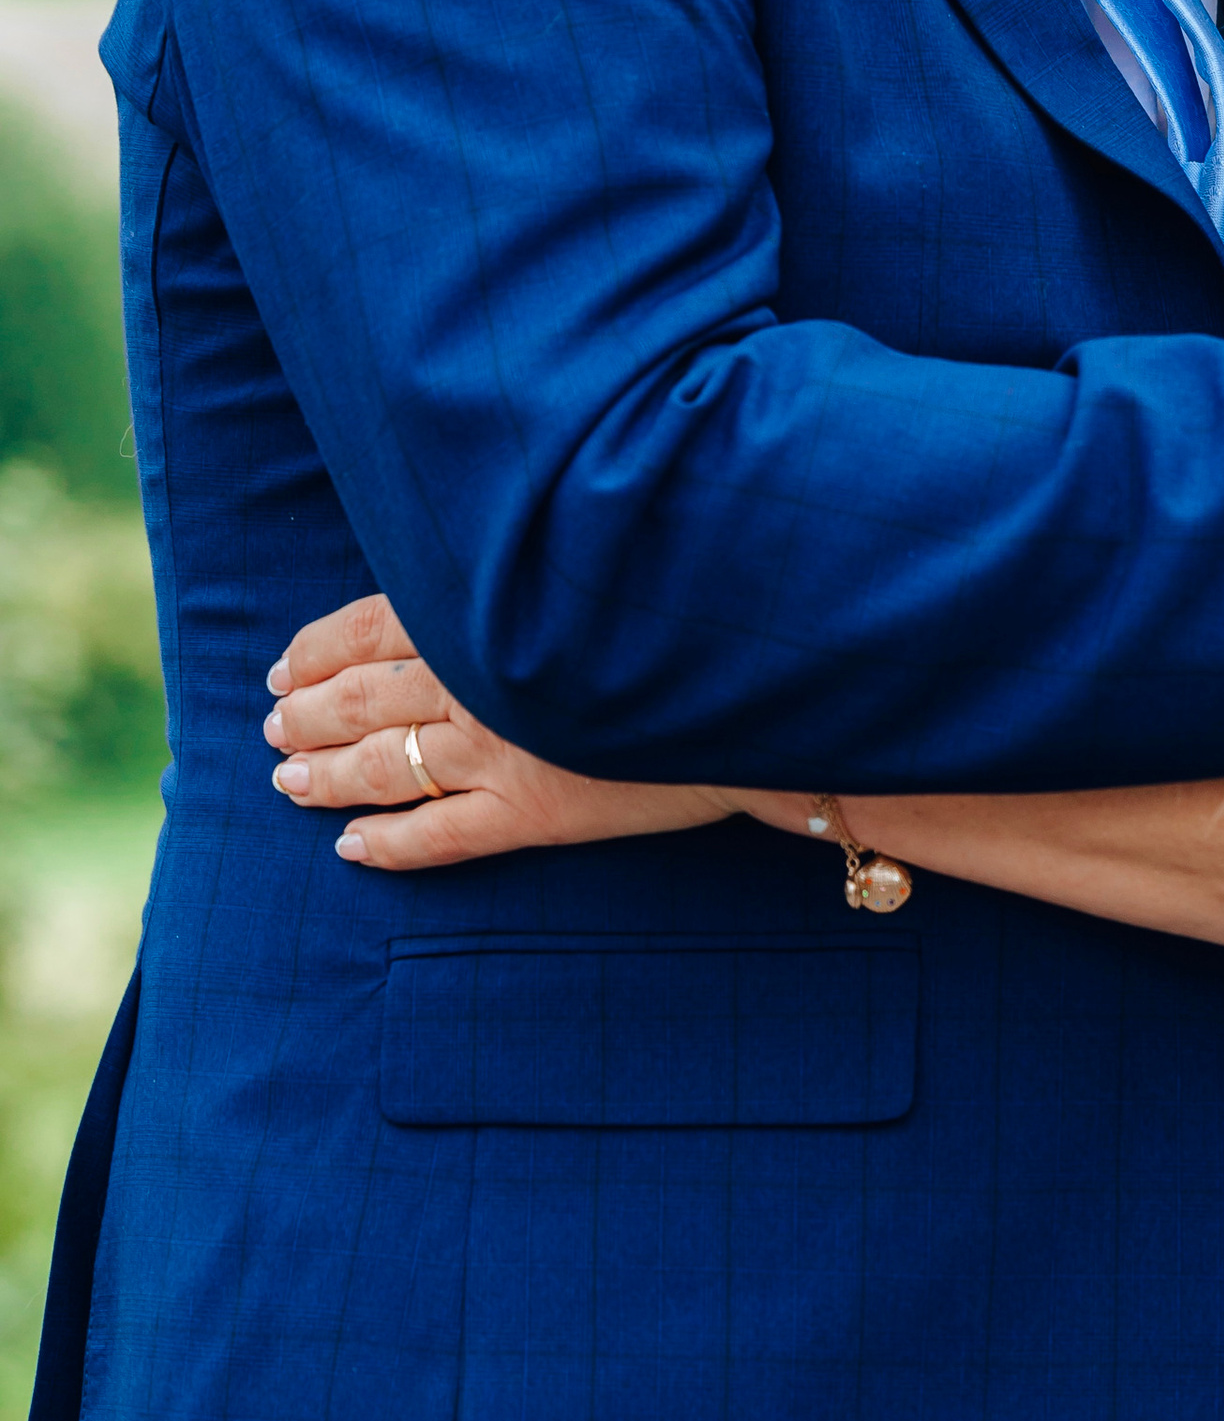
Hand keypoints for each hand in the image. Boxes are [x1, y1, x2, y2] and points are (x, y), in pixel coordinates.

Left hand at [265, 593, 730, 870]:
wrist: (752, 685)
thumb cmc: (673, 609)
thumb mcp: (584, 572)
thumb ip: (518, 578)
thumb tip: (460, 579)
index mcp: (485, 615)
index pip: (370, 627)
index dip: (315, 650)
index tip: (282, 668)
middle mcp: (478, 682)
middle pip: (361, 700)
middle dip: (305, 716)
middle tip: (274, 730)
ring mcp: (501, 753)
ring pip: (382, 768)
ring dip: (324, 776)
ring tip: (288, 783)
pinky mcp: (533, 813)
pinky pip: (437, 837)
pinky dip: (386, 845)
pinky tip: (352, 849)